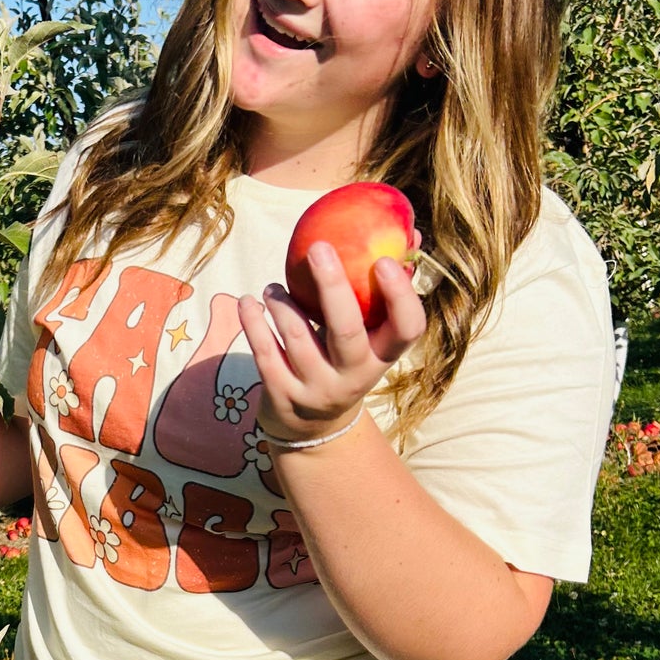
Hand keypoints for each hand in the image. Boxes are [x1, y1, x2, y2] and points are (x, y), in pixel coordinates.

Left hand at [236, 238, 425, 446]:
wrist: (314, 427)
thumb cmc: (346, 360)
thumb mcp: (370, 338)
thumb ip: (384, 290)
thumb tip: (411, 232)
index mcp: (383, 356)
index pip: (408, 329)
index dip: (400, 296)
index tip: (383, 261)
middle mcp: (354, 377)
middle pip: (347, 331)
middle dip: (333, 286)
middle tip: (319, 248)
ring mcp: (317, 389)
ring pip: (297, 338)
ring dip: (282, 303)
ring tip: (272, 288)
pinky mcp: (282, 396)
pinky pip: (265, 353)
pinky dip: (253, 323)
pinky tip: (248, 302)